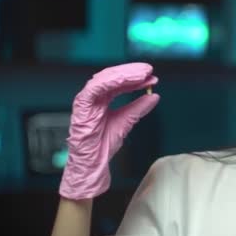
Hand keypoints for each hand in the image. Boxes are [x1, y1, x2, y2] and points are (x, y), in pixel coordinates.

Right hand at [59, 63, 159, 199]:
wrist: (92, 164)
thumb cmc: (102, 146)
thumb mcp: (126, 122)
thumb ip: (138, 108)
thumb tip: (154, 96)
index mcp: (102, 99)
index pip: (119, 83)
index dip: (136, 78)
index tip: (152, 76)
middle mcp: (93, 97)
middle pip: (112, 76)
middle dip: (132, 72)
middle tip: (149, 70)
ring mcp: (86, 100)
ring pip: (105, 78)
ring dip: (125, 74)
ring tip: (142, 74)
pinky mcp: (81, 106)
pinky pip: (95, 88)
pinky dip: (111, 81)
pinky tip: (127, 79)